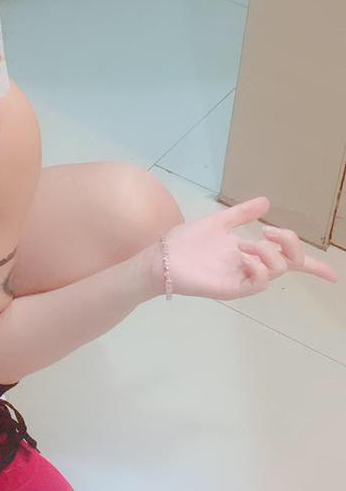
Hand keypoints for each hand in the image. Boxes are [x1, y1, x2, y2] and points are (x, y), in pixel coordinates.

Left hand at [152, 196, 338, 300]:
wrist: (161, 257)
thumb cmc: (186, 243)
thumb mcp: (219, 223)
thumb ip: (242, 214)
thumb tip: (266, 202)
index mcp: (251, 253)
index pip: (289, 262)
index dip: (314, 268)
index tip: (333, 277)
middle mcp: (251, 267)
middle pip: (291, 262)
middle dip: (289, 243)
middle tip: (268, 232)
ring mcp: (242, 279)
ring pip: (277, 270)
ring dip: (267, 252)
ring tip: (244, 244)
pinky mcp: (231, 289)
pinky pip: (258, 282)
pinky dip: (258, 266)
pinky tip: (243, 256)